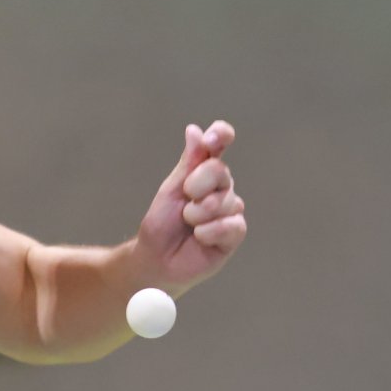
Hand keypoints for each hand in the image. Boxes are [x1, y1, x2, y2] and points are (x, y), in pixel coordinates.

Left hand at [133, 121, 246, 294]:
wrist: (156, 259)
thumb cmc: (162, 225)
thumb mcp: (171, 190)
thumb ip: (187, 163)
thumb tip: (194, 130)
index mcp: (204, 172)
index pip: (220, 144)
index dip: (220, 136)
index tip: (212, 140)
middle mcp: (221, 188)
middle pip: (220, 171)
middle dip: (197, 185)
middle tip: (185, 200)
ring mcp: (230, 210)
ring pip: (225, 201)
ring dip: (199, 214)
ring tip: (188, 224)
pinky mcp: (234, 234)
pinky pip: (231, 225)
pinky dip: (209, 231)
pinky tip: (199, 238)